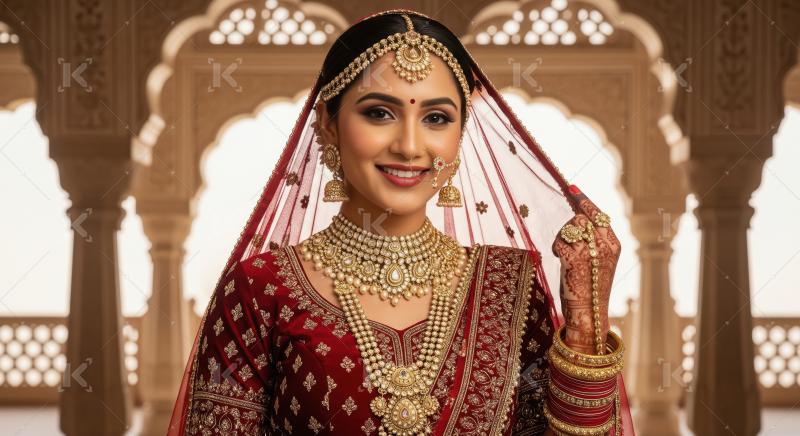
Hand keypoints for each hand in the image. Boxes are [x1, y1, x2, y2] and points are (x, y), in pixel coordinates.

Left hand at [552, 193, 620, 353]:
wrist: (589, 312)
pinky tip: (559, 259)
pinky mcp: (574, 259)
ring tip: (565, 254)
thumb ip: (595, 240)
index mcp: (614, 244)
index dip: (583, 200)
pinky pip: (560, 241)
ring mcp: (590, 251)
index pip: (598, 214)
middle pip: (580, 218)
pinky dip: (556, 248)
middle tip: (566, 242)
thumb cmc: (590, 286)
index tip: (572, 188)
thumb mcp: (600, 261)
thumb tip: (578, 217)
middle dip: (569, 226)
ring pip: (569, 228)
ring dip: (561, 238)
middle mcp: (605, 245)